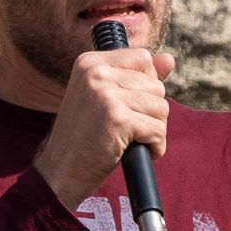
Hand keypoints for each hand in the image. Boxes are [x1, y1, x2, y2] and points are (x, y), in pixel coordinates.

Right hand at [32, 46, 175, 211]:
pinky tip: (130, 151)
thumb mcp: (106, 98)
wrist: (60, 171)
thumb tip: (169, 58)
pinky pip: (158, 130)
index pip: (142, 58)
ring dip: (152, 130)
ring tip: (125, 139)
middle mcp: (95, 72)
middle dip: (149, 112)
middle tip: (122, 128)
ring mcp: (105, 94)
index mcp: (89, 62)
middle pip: (156, 85)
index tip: (124, 105)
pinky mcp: (117, 119)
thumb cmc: (85, 136)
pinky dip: (153, 147)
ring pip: (161, 108)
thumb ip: (138, 76)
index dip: (144, 85)